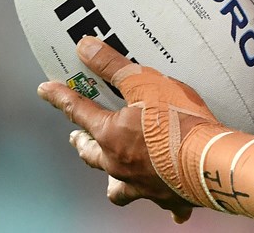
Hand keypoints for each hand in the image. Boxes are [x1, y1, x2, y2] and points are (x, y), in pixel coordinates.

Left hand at [37, 36, 222, 222]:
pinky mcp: (168, 198)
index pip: (78, 111)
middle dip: (82, 146)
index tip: (44, 90)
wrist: (209, 160)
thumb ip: (114, 66)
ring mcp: (142, 184)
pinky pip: (164, 205)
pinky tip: (172, 207)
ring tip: (113, 177)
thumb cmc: (177, 121)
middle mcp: (119, 164)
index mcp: (110, 135)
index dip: (60, 97)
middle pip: (92, 156)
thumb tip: (84, 47)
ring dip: (113, 182)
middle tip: (77, 140)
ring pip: (118, 188)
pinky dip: (165, 204)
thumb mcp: (145, 82)